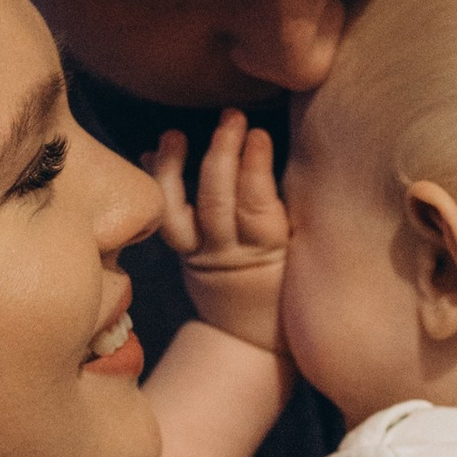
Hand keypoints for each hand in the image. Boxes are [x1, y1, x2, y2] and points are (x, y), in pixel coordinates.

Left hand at [149, 111, 288, 355]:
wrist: (254, 339)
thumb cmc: (291, 286)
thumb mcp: (305, 254)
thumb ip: (293, 211)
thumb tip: (277, 150)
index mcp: (270, 252)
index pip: (259, 206)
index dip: (255, 168)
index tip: (257, 134)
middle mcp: (231, 255)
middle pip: (218, 203)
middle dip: (221, 156)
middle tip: (230, 117)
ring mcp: (202, 256)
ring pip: (178, 213)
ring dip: (173, 169)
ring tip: (173, 135)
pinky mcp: (184, 256)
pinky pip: (164, 221)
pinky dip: (159, 185)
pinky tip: (150, 155)